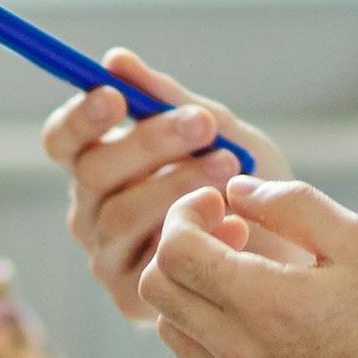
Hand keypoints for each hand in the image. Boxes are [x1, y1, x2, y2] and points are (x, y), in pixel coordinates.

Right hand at [40, 50, 288, 324]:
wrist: (294, 253)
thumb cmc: (247, 185)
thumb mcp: (216, 131)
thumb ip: (166, 98)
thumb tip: (115, 59)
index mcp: (102, 167)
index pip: (63, 140)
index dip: (79, 117)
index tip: (115, 97)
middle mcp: (93, 212)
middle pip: (91, 172)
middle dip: (148, 143)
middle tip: (203, 123)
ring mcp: (109, 256)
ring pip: (118, 214)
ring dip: (177, 183)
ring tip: (231, 167)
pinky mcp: (132, 297)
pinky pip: (149, 261)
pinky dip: (197, 236)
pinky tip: (237, 225)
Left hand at [136, 175, 357, 357]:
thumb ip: (292, 203)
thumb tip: (238, 190)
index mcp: (264, 306)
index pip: (174, 250)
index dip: (185, 214)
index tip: (217, 205)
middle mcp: (238, 357)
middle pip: (157, 289)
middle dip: (181, 248)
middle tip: (229, 233)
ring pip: (173, 331)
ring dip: (194, 293)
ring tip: (248, 277)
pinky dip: (214, 335)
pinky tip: (265, 323)